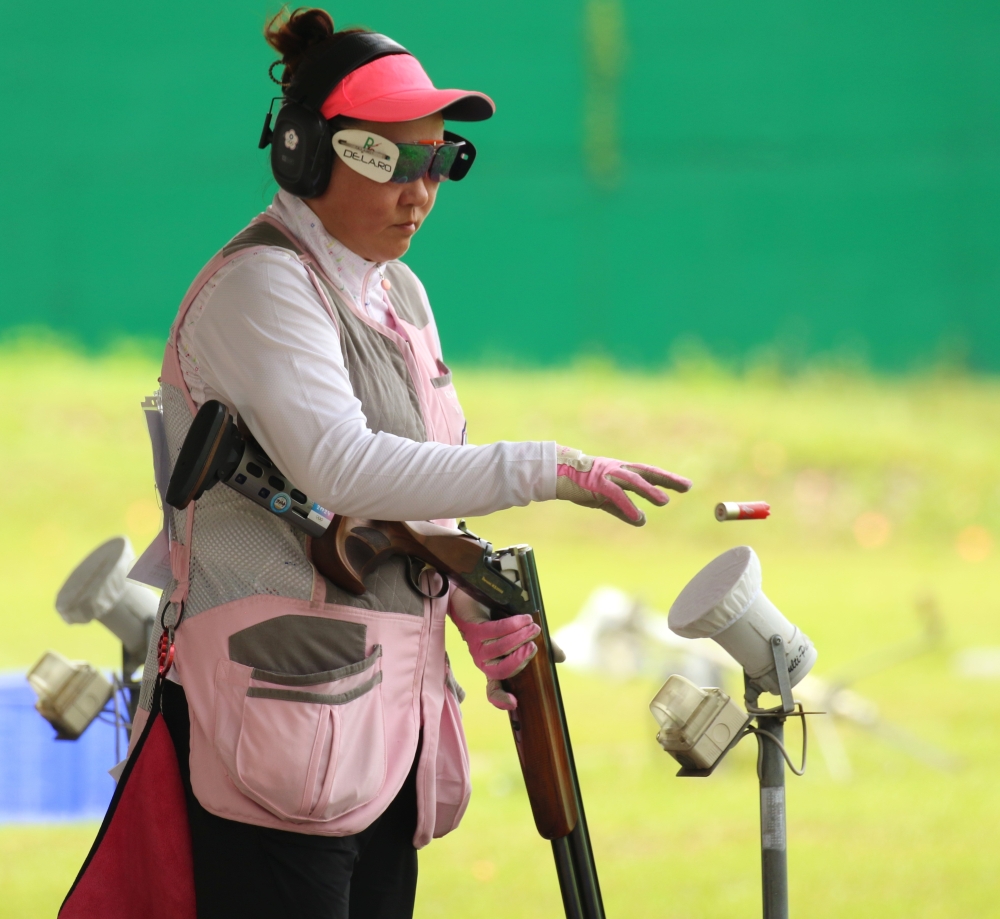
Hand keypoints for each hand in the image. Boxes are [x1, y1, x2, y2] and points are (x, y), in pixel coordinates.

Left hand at [449, 589, 539, 709]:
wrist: (478, 594)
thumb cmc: (501, 616)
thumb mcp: (524, 633)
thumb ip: (541, 644)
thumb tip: (561, 657)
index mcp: (495, 665)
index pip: (493, 689)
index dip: (501, 699)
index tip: (514, 703)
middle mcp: (484, 660)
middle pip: (501, 671)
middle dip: (520, 660)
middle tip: (534, 645)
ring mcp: (476, 646)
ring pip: (499, 649)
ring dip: (519, 637)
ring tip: (534, 627)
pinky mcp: (472, 630)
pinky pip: (494, 631)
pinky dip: (512, 625)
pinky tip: (524, 619)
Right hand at [555, 445, 691, 525]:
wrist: (557, 474)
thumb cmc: (582, 485)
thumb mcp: (606, 499)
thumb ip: (624, 510)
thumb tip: (643, 521)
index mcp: (622, 471)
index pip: (649, 474)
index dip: (667, 479)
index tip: (685, 485)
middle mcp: (618, 470)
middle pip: (647, 473)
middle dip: (667, 479)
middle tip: (686, 486)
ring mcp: (608, 475)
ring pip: (633, 482)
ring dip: (649, 491)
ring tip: (664, 501)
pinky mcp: (597, 484)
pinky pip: (615, 495)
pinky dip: (627, 506)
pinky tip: (638, 517)